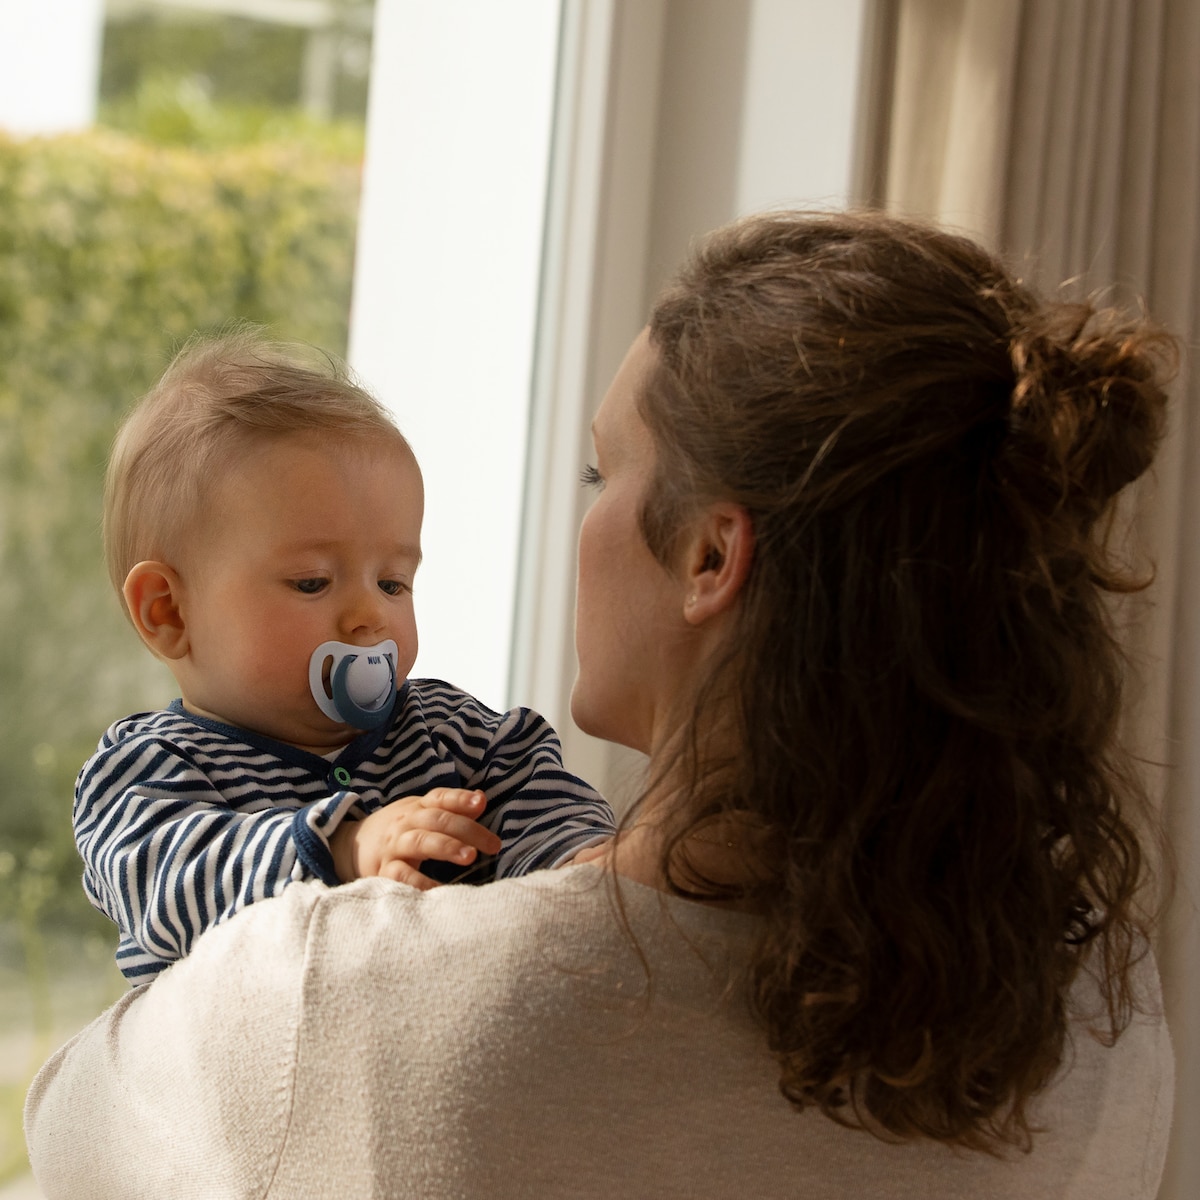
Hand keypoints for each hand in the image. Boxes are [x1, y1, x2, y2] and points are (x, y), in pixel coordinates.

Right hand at [329, 788, 501, 888]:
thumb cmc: (399, 830)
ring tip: (469, 857)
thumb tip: (481, 799)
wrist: (350, 846)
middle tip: (492, 844)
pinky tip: (438, 890)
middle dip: (466, 830)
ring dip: (445, 847)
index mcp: (417, 807)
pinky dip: (418, 882)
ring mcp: (393, 846)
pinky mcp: (382, 870)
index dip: (460, 798)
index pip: (440, 798)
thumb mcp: (422, 814)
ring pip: (419, 842)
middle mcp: (405, 823)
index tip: (481, 802)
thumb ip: (451, 808)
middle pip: (436, 820)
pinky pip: (400, 875)